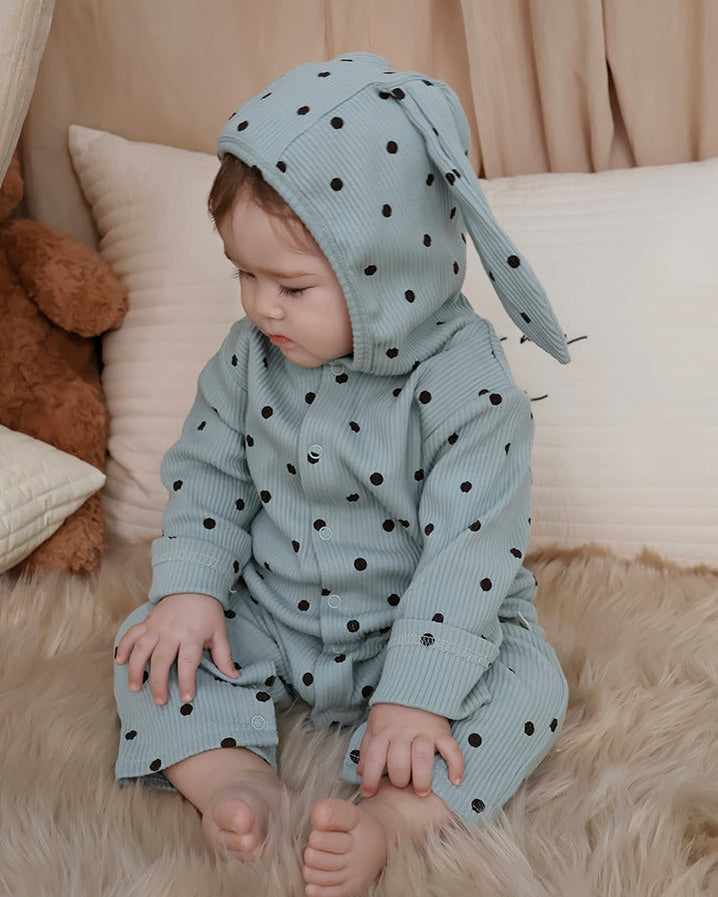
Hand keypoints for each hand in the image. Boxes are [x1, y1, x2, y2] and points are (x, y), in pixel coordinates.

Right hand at [114, 592, 237, 705]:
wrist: (193, 586)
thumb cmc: (208, 612)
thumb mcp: (219, 633)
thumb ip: (223, 656)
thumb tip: (233, 677)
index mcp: (192, 635)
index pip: (188, 662)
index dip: (187, 681)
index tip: (186, 698)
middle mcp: (172, 632)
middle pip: (162, 659)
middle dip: (159, 682)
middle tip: (159, 701)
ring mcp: (156, 627)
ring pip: (142, 649)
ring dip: (136, 669)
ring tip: (135, 688)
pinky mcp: (147, 622)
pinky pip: (131, 635)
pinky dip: (124, 647)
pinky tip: (120, 662)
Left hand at [357, 703, 463, 798]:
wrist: (414, 687)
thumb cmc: (391, 713)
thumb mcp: (374, 726)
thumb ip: (367, 749)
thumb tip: (361, 773)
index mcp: (384, 732)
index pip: (374, 757)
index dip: (370, 778)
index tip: (369, 794)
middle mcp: (403, 733)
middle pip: (399, 761)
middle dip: (399, 779)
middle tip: (402, 786)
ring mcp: (423, 732)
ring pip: (422, 757)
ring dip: (422, 777)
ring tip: (422, 791)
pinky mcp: (442, 732)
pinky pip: (451, 749)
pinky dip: (456, 764)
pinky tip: (455, 780)